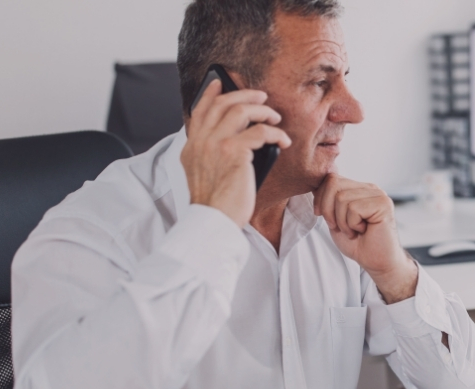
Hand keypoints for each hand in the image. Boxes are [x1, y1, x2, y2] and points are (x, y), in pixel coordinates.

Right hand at [182, 80, 291, 226]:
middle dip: (245, 95)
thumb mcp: (204, 174)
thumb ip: (211, 154)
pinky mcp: (235, 152)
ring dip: (263, 111)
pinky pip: (261, 132)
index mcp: (191, 146)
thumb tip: (237, 140)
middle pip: (223, 104)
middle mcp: (201, 141)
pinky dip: (276, 133)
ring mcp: (216, 144)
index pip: (199, 111)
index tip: (219, 82)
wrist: (213, 220)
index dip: (210, 94)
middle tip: (261, 97)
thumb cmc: (216, 204)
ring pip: (242, 111)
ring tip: (275, 118)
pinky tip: (283, 141)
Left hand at [313, 173, 417, 302]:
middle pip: (334, 184)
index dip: (321, 199)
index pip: (331, 178)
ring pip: (342, 198)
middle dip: (329, 210)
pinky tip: (363, 230)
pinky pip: (354, 208)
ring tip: (354, 230)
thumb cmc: (357, 243)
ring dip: (342, 221)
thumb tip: (315, 186)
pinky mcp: (383, 204)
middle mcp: (370, 188)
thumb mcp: (335, 219)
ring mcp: (378, 194)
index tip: (328, 219)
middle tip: (341, 227)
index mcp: (359, 188)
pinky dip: (352, 224)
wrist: (377, 262)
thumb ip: (328, 201)